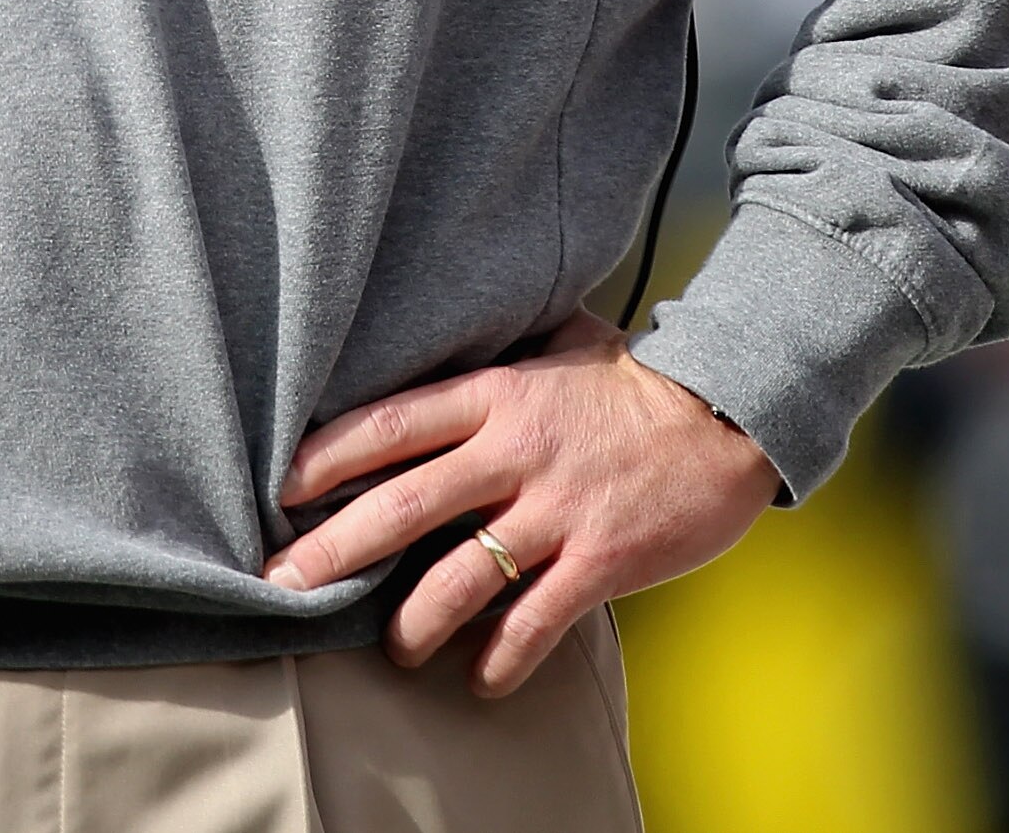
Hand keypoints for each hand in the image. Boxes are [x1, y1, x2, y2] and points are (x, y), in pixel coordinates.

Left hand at [263, 311, 777, 695]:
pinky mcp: (599, 559)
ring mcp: (556, 510)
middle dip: (334, 548)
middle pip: (403, 504)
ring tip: (393, 645)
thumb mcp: (559, 345)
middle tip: (283, 582)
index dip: (329, 456)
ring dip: (412, 621)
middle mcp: (514, 452)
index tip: (282, 488)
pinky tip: (480, 678)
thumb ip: (501, 352)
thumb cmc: (633, 381)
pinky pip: (533, 622)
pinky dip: (500, 658)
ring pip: (459, 578)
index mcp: (497, 395)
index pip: (391, 425)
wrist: (726, 414)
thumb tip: (452, 330)